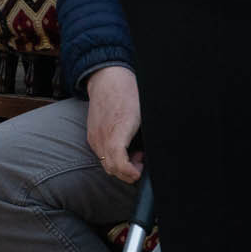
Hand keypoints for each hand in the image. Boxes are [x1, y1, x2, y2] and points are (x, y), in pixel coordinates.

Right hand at [84, 66, 143, 183]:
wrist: (107, 78)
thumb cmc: (128, 92)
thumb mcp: (144, 112)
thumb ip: (149, 134)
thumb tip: (158, 150)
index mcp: (119, 128)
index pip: (118, 162)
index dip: (131, 173)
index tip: (140, 169)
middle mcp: (103, 135)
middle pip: (111, 168)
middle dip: (128, 172)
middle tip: (141, 160)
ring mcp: (95, 136)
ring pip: (105, 164)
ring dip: (120, 166)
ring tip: (133, 153)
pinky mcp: (92, 135)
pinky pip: (101, 155)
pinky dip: (112, 158)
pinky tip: (123, 146)